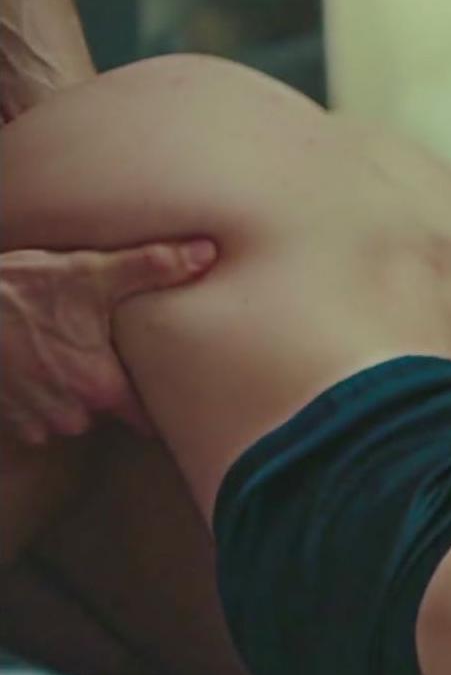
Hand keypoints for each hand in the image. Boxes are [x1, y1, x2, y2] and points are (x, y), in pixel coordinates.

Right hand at [0, 239, 215, 443]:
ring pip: (74, 416)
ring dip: (71, 393)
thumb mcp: (91, 271)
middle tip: (99, 354)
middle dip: (107, 388)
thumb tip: (208, 253)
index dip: (156, 407)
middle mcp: (72, 414)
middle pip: (110, 413)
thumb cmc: (22, 289)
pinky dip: (40, 398)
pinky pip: (39, 420)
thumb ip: (153, 267)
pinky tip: (36, 368)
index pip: (148, 419)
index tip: (168, 397)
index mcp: (101, 388)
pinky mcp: (9, 421)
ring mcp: (37, 421)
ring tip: (63, 356)